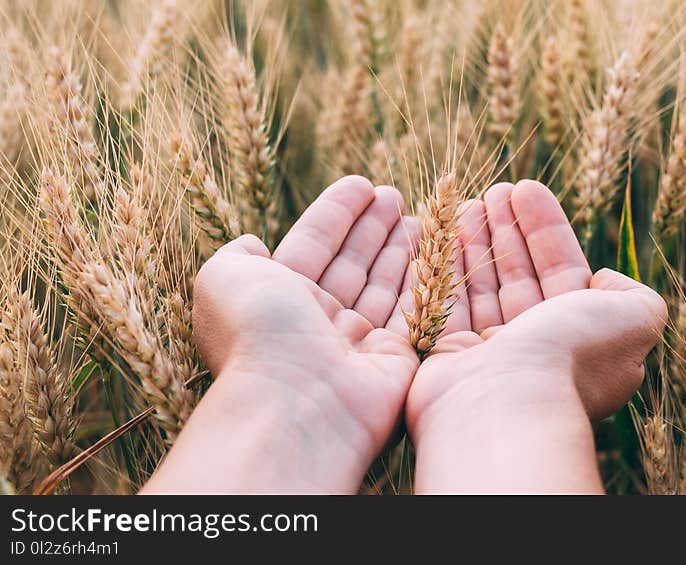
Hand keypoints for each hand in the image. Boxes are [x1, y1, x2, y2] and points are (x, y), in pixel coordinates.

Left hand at [145, 176, 416, 492]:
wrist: (297, 401)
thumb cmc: (258, 332)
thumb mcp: (223, 277)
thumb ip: (238, 254)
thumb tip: (253, 242)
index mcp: (279, 298)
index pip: (314, 244)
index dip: (337, 213)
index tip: (362, 184)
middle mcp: (317, 320)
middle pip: (351, 262)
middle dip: (373, 227)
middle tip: (395, 195)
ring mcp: (357, 342)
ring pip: (383, 285)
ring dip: (400, 248)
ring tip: (421, 216)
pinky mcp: (395, 360)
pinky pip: (412, 312)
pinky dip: (422, 282)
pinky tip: (432, 252)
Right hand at [404, 180, 666, 492]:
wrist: (505, 405)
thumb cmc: (571, 356)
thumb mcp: (636, 319)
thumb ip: (637, 296)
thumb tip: (604, 280)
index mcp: (578, 337)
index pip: (561, 270)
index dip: (545, 228)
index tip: (524, 187)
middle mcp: (535, 348)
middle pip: (518, 275)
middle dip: (506, 230)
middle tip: (492, 190)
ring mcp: (489, 355)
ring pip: (481, 286)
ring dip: (475, 242)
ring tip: (465, 203)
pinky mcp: (447, 358)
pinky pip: (446, 303)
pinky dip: (445, 269)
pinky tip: (442, 235)